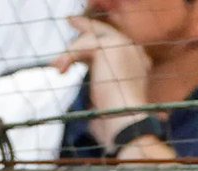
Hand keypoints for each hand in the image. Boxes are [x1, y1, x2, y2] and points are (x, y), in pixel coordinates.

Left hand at [51, 15, 152, 148]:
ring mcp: (123, 46)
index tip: (82, 43)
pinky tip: (61, 70)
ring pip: (89, 40)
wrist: (127, 122)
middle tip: (71, 21)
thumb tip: (91, 103)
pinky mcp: (110, 47)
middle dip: (86, 26)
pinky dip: (68, 57)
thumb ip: (104, 93)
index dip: (98, 42)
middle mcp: (134, 51)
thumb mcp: (111, 103)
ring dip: (70, 53)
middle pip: (105, 32)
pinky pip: (81, 46)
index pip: (116, 45)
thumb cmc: (119, 122)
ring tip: (58, 67)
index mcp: (139, 64)